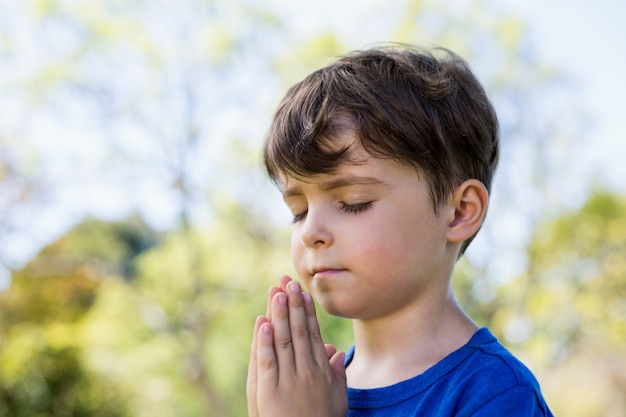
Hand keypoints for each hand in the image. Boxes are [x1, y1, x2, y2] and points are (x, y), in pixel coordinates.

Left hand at [247, 277, 347, 416]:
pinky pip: (266, 363)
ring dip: (278, 315)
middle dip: (292, 304)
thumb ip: (337, 374)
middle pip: (297, 331)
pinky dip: (263, 342)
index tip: (302, 291)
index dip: (306, 311)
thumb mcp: (338, 400)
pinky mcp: (269, 393)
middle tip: (287, 281)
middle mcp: (306, 373)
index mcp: (321, 372)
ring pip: (282, 342)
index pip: (312, 334)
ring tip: (275, 292)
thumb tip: (336, 351)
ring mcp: (287, 382)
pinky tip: (262, 323)